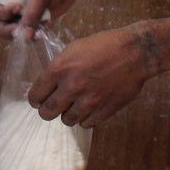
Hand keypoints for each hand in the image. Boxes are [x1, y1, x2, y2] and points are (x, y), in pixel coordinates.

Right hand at [0, 0, 104, 40]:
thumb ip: (31, 15)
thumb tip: (25, 35)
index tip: (17, 10)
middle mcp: (6, 2)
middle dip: (7, 29)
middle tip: (22, 29)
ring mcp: (17, 12)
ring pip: (9, 31)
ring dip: (21, 35)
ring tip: (37, 33)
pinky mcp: (28, 20)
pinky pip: (24, 33)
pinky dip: (32, 36)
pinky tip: (42, 33)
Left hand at [27, 24, 156, 127]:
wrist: (134, 52)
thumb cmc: (103, 46)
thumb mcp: (73, 49)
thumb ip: (58, 68)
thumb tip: (48, 85)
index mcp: (60, 69)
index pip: (36, 95)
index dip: (35, 99)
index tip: (38, 100)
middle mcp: (71, 87)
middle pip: (47, 113)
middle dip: (47, 111)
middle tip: (52, 106)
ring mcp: (89, 101)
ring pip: (67, 120)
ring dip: (68, 114)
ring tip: (73, 106)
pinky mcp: (105, 110)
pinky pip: (86, 124)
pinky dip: (85, 118)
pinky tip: (88, 109)